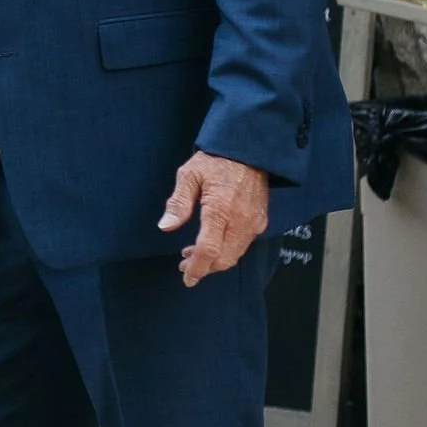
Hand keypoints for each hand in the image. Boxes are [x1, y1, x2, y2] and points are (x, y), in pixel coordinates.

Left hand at [159, 151, 269, 284]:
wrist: (249, 149)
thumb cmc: (216, 160)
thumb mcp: (189, 175)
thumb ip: (178, 203)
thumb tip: (165, 227)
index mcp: (220, 208)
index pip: (209, 250)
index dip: (197, 268)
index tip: (187, 278)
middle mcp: (241, 219)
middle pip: (224, 258)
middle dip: (204, 267)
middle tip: (185, 265)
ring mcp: (254, 221)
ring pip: (235, 254)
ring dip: (215, 260)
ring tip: (194, 255)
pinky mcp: (260, 220)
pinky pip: (243, 245)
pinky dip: (227, 251)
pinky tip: (213, 244)